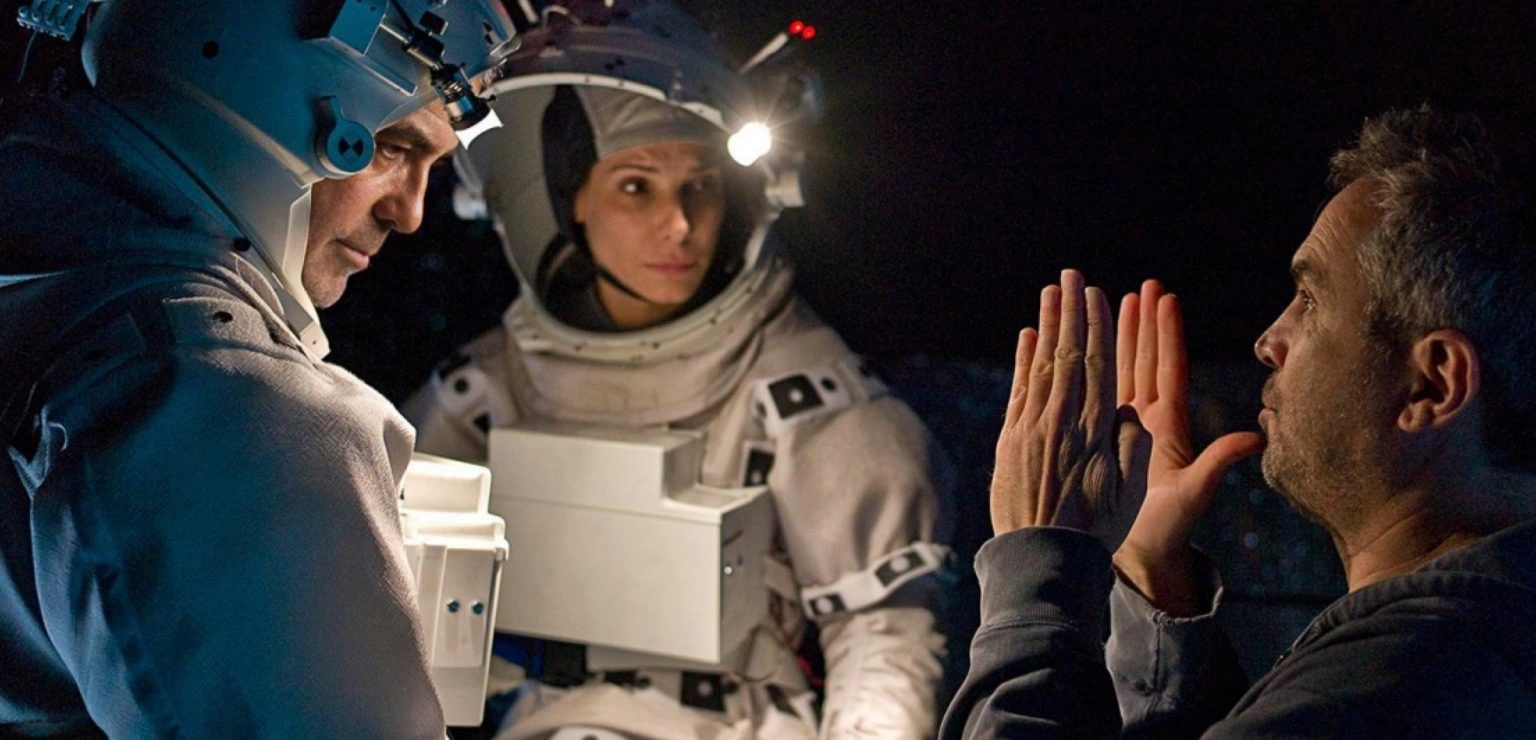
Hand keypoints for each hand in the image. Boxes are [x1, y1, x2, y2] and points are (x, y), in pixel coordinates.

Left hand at [990, 269, 1152, 555]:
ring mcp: (1031, 428)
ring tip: (1051, 291)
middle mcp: (1060, 421)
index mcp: (1094, 430)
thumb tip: (1128, 410)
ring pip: (1041, 365)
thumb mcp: (1128, 490)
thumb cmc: (1095, 530)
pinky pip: (1018, 389)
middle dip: (1071, 311)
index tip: (1099, 297)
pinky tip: (1027, 335)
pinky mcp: (1010, 440)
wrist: (1042, 558)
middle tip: (1071, 275)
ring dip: (1047, 324)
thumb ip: (1130, 444)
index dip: (1099, 327)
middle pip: (1067, 354)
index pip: (1098, 365)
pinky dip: (1023, 359)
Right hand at [1112, 281, 1264, 614]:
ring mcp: (1127, 429)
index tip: (1164, 298)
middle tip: (1143, 286)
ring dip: (1121, 338)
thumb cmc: (1166, 530)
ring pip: (1123, 372)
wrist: (1139, 557)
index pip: (1167, 369)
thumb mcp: (1193, 493)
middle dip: (1144, 323)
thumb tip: (1257, 436)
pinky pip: (1099, 396)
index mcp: (1167, 427)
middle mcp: (1148, 421)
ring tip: (1116, 303)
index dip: (1165, 333)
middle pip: (1146, 361)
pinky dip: (1091, 370)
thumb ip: (1219, 463)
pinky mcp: (1106, 441)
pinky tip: (1080, 351)